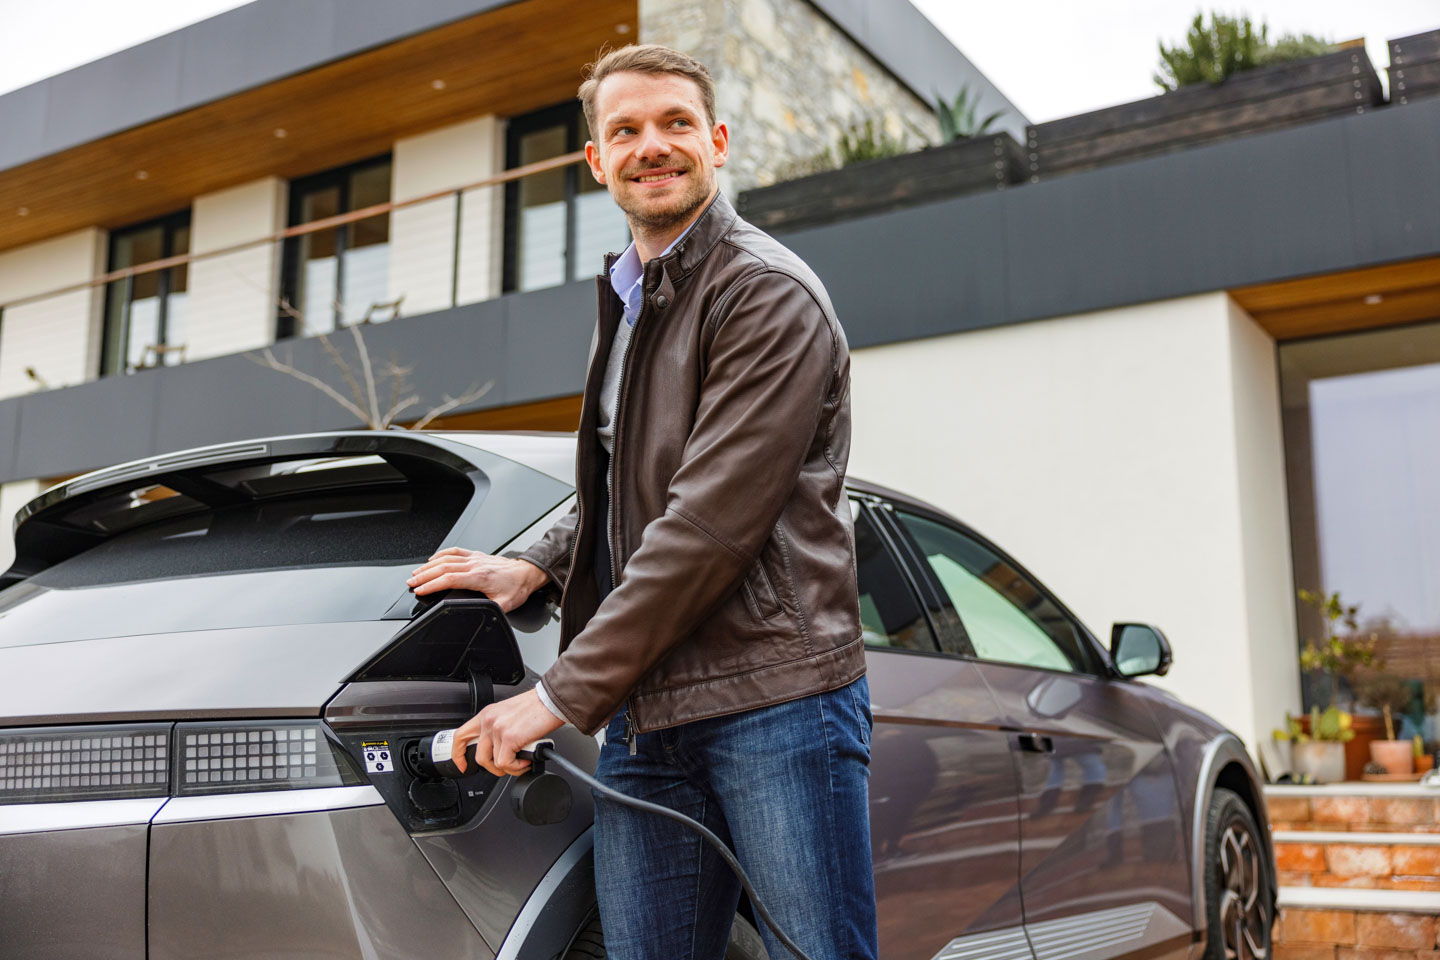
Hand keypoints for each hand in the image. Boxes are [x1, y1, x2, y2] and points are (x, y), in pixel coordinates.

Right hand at [407, 548, 548, 611]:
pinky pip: (455, 551)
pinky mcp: (476, 555)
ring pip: (446, 558)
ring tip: (416, 573)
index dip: (432, 585)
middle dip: (424, 575)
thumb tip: (477, 614)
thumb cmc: (517, 587)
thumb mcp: (505, 605)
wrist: (527, 573)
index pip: (449, 579)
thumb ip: (489, 610)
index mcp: (479, 577)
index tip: (419, 590)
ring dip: (428, 565)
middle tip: (410, 582)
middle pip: (442, 567)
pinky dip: (441, 554)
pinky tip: (433, 559)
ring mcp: (474, 558)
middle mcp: (475, 565)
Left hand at [452, 688, 565, 776]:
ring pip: (493, 763)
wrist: (551, 701)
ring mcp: (497, 729)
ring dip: (509, 768)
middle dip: (494, 767)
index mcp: (487, 714)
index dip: (458, 754)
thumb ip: (498, 729)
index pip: (461, 736)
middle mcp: (489, 721)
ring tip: (521, 761)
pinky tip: (526, 760)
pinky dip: (517, 767)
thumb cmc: (537, 708)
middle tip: (508, 766)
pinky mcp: (509, 738)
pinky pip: (506, 764)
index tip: (463, 764)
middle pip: (479, 756)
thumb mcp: (509, 714)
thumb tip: (499, 750)